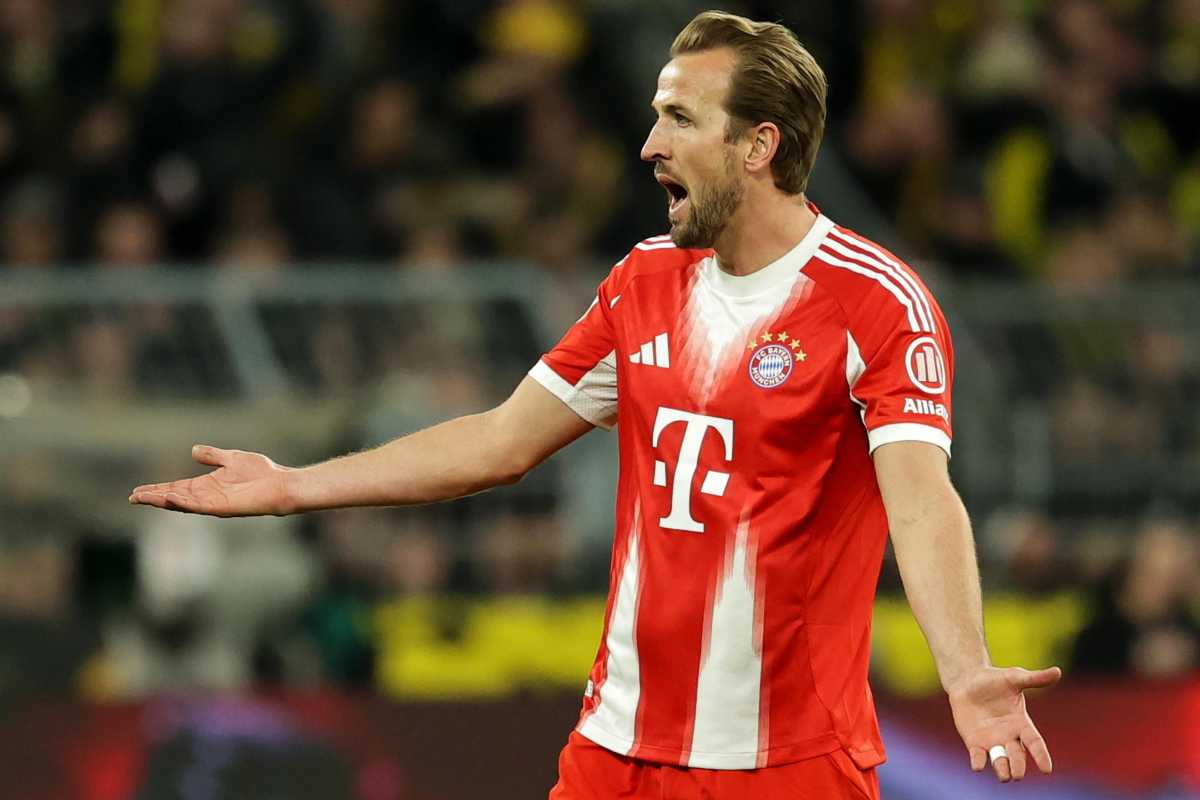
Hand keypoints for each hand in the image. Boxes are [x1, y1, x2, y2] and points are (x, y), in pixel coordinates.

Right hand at [129, 445, 293, 516]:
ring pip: (182, 503)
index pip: (176, 488)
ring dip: (162, 500)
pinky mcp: (223, 507)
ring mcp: (213, 503)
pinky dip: (183, 502)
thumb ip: (212, 456)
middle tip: (132, 497)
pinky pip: (198, 506)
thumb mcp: (231, 459)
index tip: (138, 490)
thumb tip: (193, 450)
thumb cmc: (261, 473)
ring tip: (142, 498)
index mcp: (207, 485)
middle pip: (174, 497)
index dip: (158, 489)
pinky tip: (169, 498)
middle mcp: (207, 496)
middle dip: (154, 497)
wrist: (280, 483)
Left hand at [948, 665, 1061, 782]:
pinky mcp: (974, 742)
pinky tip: (978, 766)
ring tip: (1005, 776)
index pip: (1035, 743)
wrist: (968, 680)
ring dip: (1002, 770)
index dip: (1041, 756)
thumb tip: (1057, 671)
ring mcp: (991, 741)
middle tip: (1017, 774)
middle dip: (1018, 766)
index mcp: (1022, 724)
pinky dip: (978, 762)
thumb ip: (1035, 678)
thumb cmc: (995, 680)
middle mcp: (1009, 736)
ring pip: (1000, 761)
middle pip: (1017, 756)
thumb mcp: (1015, 678)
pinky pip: (978, 756)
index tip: (1046, 769)